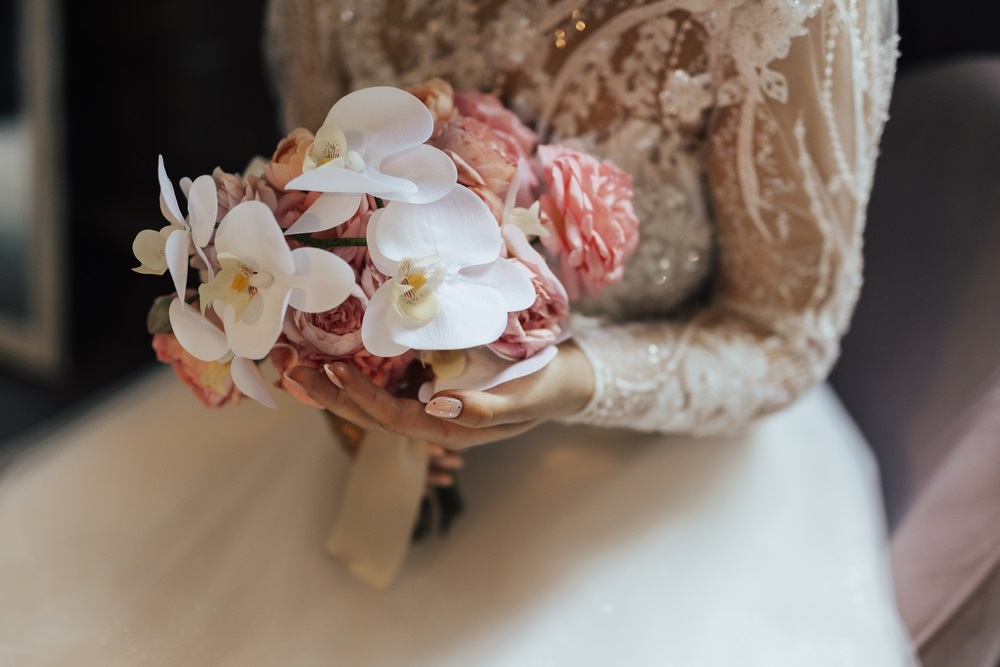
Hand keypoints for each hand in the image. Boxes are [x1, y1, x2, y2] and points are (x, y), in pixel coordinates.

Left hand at [288, 342, 593, 450]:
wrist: (568, 378)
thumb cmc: (548, 389)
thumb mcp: (525, 400)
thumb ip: (486, 409)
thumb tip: (439, 404)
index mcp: (451, 428)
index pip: (394, 419)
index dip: (362, 397)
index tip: (333, 369)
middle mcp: (434, 418)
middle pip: (373, 414)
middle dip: (332, 396)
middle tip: (292, 373)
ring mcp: (433, 402)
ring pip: (376, 401)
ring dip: (339, 387)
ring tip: (301, 369)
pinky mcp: (436, 382)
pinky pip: (391, 383)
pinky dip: (362, 373)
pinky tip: (338, 357)